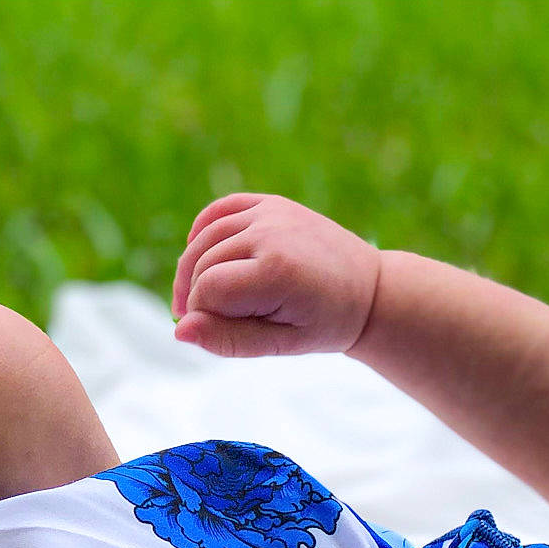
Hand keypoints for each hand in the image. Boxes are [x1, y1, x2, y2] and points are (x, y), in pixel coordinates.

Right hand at [171, 192, 381, 357]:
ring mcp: (270, 213)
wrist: (368, 290)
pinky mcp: (270, 203)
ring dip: (192, 269)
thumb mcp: (283, 344)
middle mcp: (270, 234)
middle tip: (206, 323)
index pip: (208, 292)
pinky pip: (218, 210)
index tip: (219, 331)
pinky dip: (202, 232)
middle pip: (201, 264)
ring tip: (201, 299)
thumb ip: (231, 339)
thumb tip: (180, 330)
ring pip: (204, 239)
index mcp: (277, 271)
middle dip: (196, 296)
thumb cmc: (326, 324)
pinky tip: (201, 257)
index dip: (203, 316)